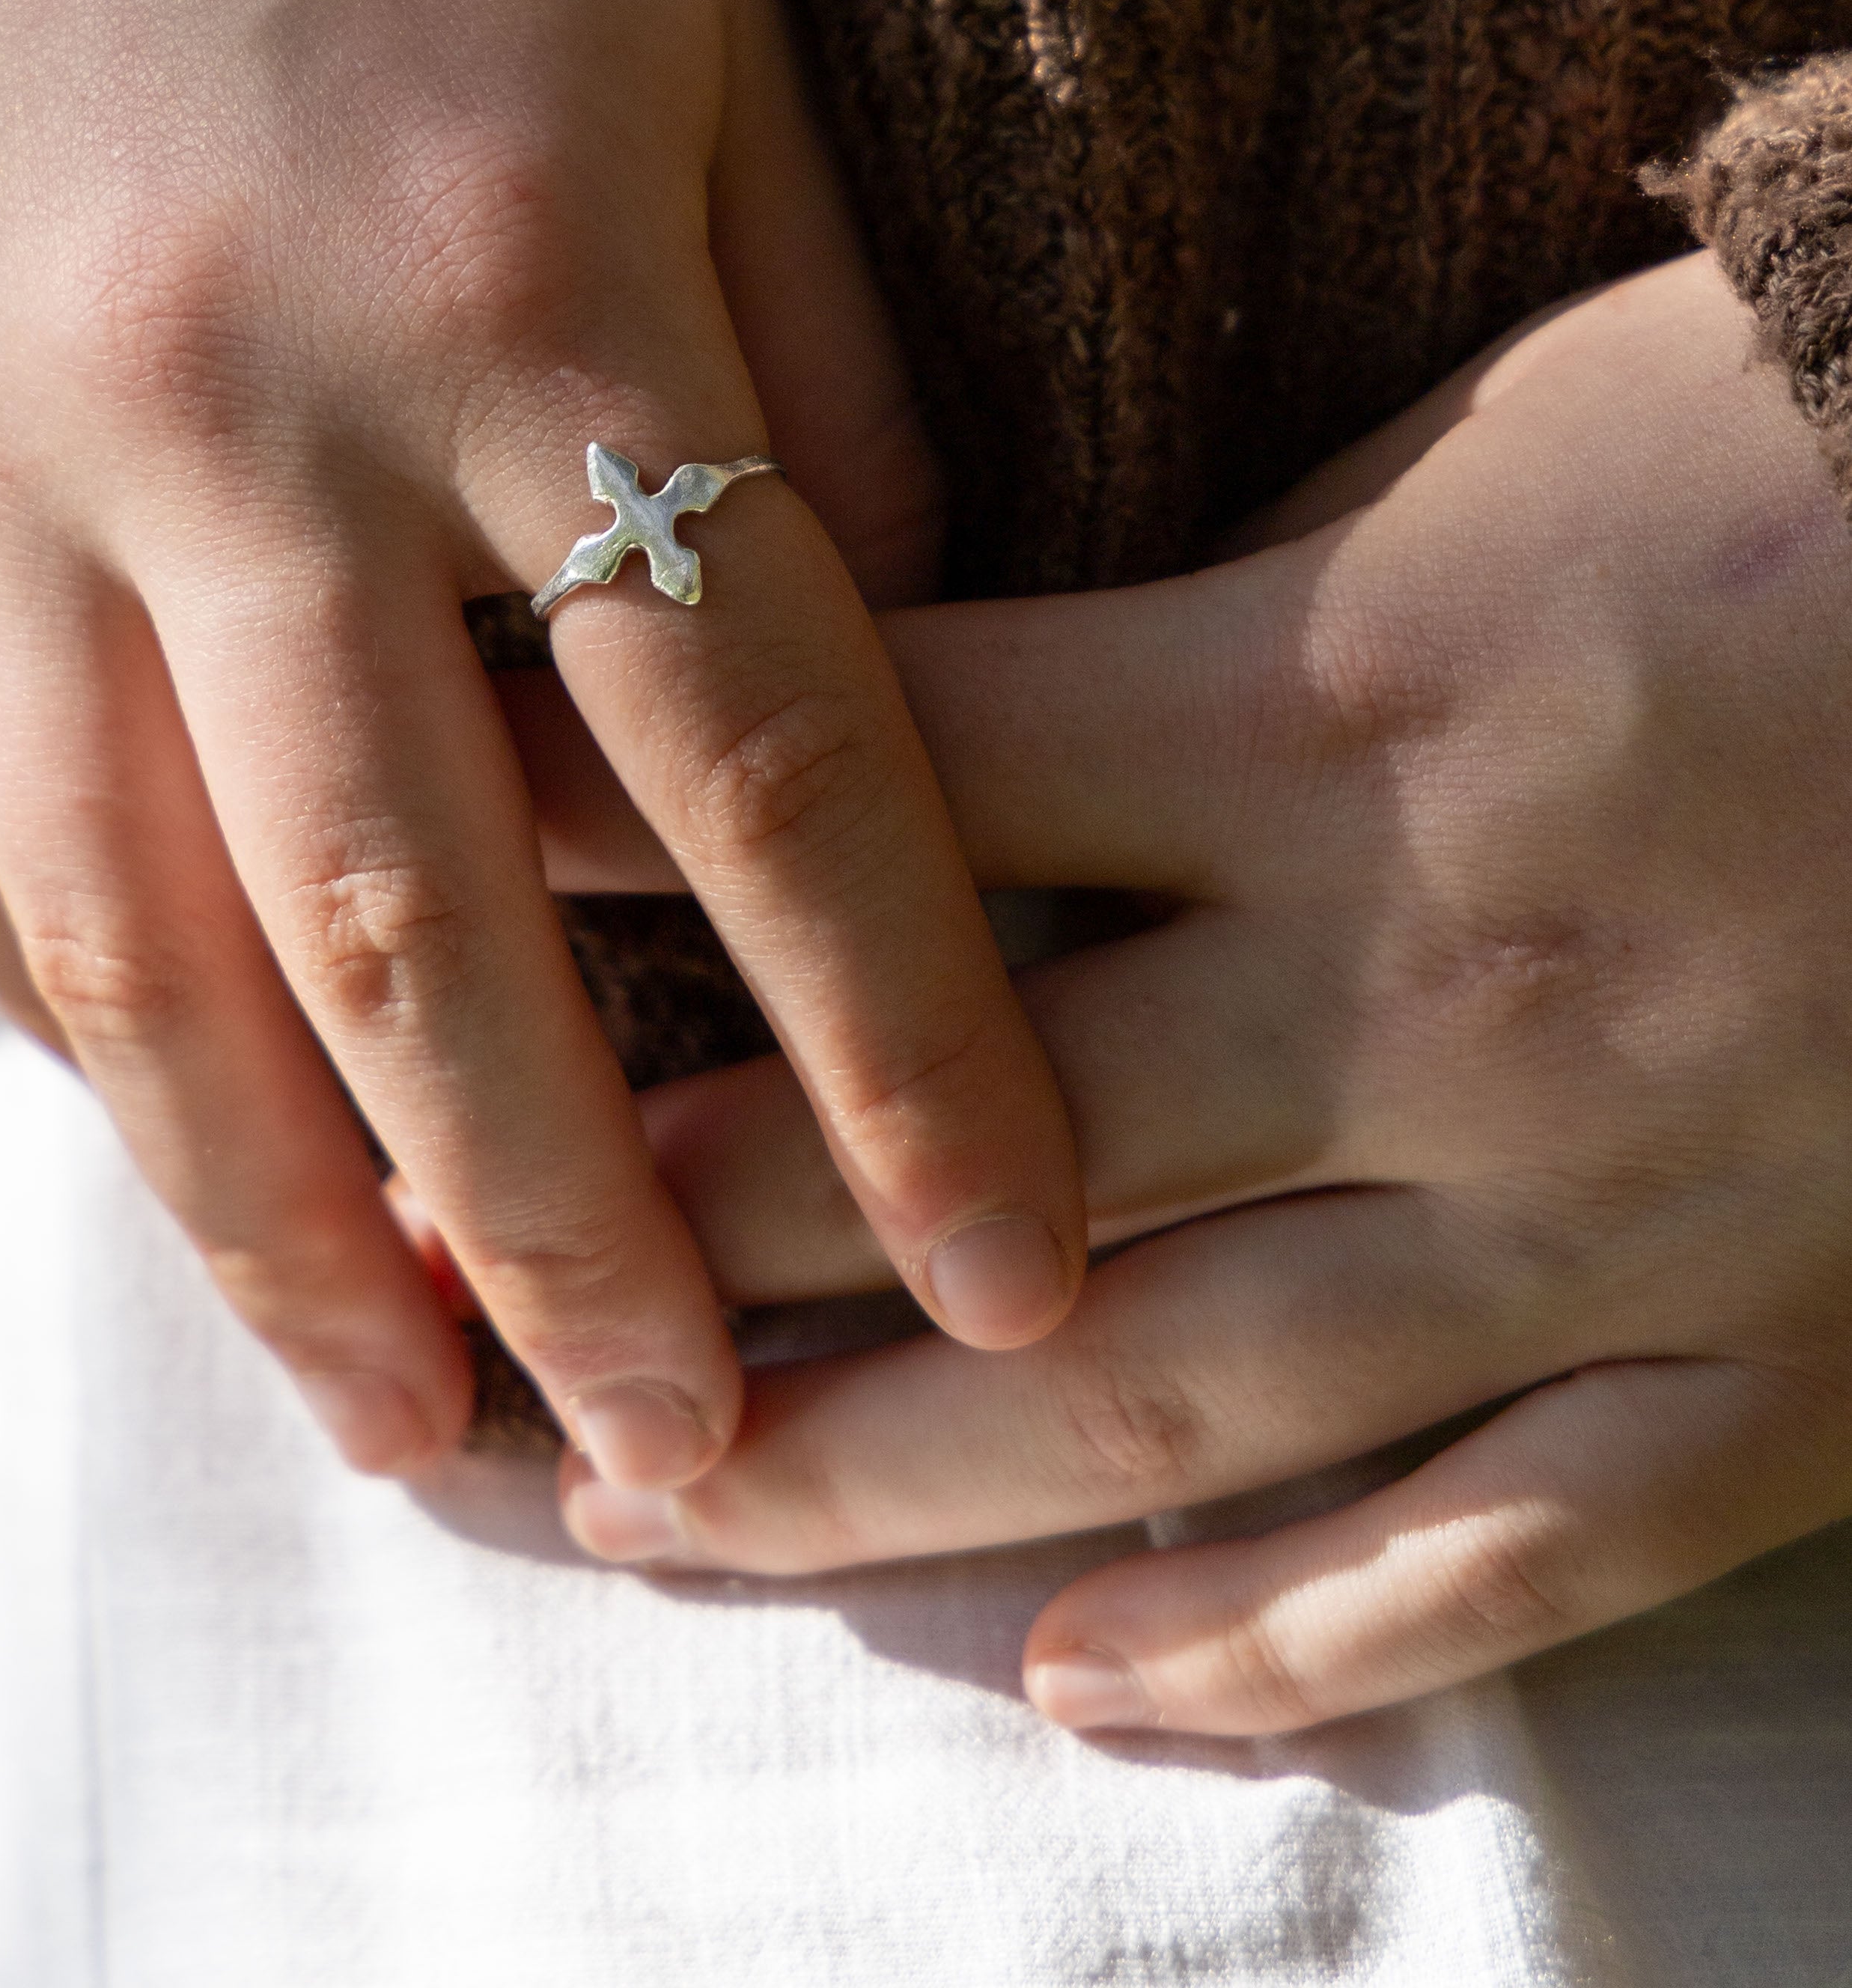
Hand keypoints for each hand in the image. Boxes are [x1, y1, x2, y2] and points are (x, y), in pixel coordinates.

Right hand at [0, 0, 1082, 1483]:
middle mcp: (233, 403)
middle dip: (580, 1249)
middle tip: (690, 1473)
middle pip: (433, 943)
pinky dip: (89, 1026)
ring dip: (289, 1226)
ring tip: (411, 1424)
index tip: (1014, 1283)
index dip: (911, 1064)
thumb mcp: (712, 16)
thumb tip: (874, 715)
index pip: (768, 782)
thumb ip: (807, 385)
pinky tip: (189, 1163)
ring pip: (148, 942)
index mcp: (521, 279)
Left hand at [527, 255, 1851, 1728]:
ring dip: (883, 1485)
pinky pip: (1506, 1557)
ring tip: (655, 1530)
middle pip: (964, 1157)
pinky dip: (1290, 1649)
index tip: (417, 893)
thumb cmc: (1778, 441)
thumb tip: (940, 759)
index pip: (879, 796)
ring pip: (1175, 1398)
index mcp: (1327, 709)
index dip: (618, 838)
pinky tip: (1088, 1689)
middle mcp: (1430, 978)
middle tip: (456, 1306)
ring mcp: (1611, 1195)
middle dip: (677, 1239)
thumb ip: (1191, 627)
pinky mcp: (1785, 1350)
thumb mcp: (1450, 466)